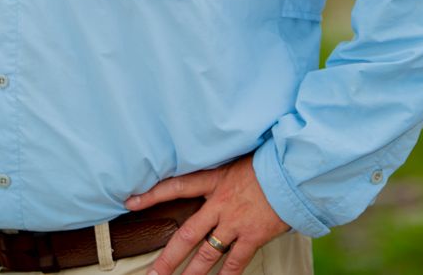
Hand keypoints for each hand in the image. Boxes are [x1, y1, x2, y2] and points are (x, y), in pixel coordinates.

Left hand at [125, 155, 288, 274]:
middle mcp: (220, 204)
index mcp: (214, 179)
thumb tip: (205, 168)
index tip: (130, 202)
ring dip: (191, 274)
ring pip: (207, 253)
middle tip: (152, 274)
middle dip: (167, 257)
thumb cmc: (266, 162)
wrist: (292, 172)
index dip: (152, 195)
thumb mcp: (235, 158)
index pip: (176, 186)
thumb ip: (218, 168)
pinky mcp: (253, 236)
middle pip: (187, 234)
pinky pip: (236, 261)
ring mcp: (235, 222)